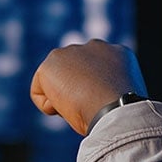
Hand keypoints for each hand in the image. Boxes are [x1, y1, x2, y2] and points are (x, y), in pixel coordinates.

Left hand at [30, 40, 146, 134]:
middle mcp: (94, 46)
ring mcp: (70, 52)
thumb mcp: (119, 98)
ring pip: (55, 82)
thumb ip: (106, 90)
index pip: (95, 72)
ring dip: (63, 99)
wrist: (117, 110)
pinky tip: (67, 109)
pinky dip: (48, 107)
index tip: (101, 106)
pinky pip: (39, 94)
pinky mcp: (50, 64)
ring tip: (81, 108)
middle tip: (89, 108)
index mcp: (117, 54)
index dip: (94, 93)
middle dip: (75, 91)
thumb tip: (91, 100)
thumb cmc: (122, 115)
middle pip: (73, 72)